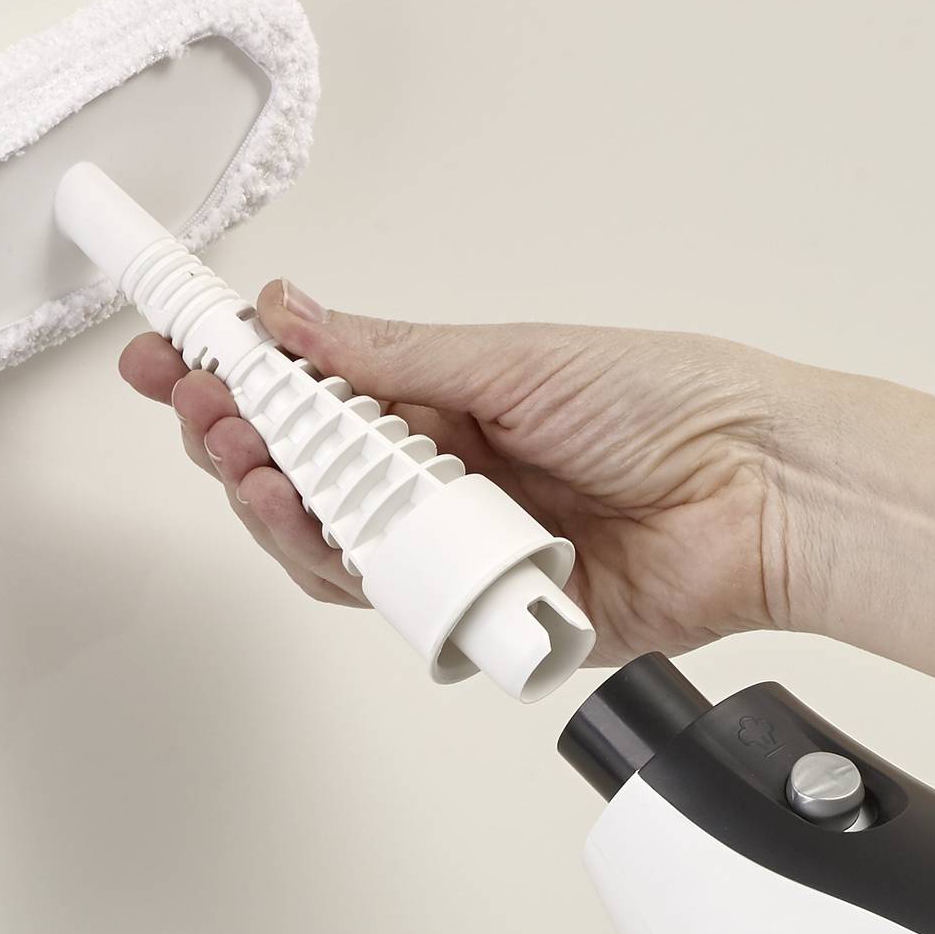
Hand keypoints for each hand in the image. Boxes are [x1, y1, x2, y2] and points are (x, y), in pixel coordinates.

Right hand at [119, 287, 829, 661]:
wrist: (759, 494)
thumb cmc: (672, 408)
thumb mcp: (514, 358)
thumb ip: (394, 355)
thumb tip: (295, 318)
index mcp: (451, 402)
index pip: (320, 393)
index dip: (242, 379)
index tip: (175, 358)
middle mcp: (450, 479)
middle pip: (313, 477)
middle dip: (245, 445)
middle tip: (205, 417)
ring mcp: (465, 552)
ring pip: (343, 550)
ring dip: (284, 509)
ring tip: (256, 471)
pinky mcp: (492, 616)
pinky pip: (403, 611)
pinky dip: (355, 578)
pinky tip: (325, 535)